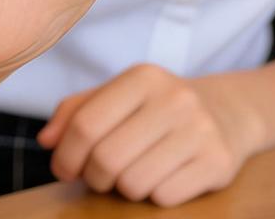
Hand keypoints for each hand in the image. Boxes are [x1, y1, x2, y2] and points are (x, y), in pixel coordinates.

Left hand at [36, 64, 252, 206]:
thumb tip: (46, 141)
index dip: (66, 155)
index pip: (86, 123)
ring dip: (124, 189)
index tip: (63, 169)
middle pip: (106, 158)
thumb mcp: (120, 96)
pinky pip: (164, 198)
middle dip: (94, 177)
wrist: (227, 111)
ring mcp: (199, 130)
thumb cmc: (157, 107)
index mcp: (143, 77)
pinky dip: (154, 196)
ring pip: (133, 183)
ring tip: (133, 172)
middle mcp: (174, 99)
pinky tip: (162, 177)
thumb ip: (77, 111)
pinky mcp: (217, 163)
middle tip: (99, 176)